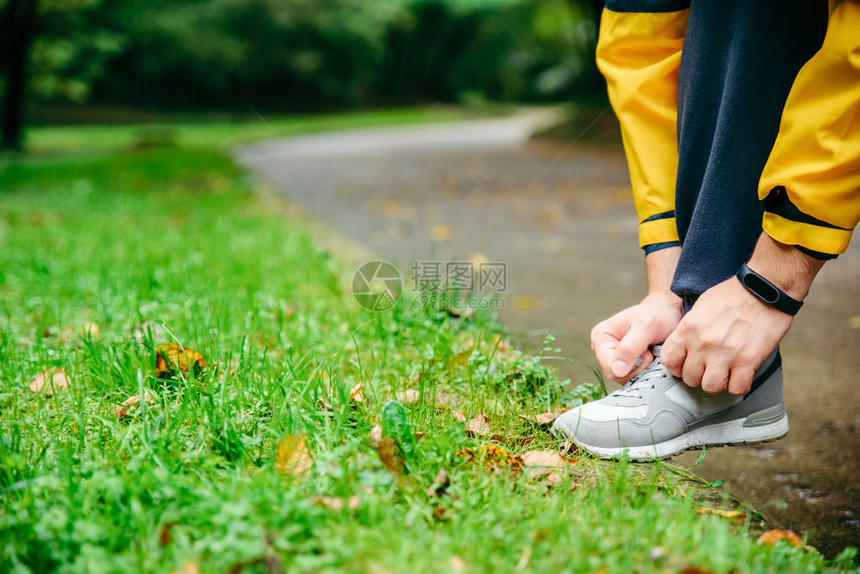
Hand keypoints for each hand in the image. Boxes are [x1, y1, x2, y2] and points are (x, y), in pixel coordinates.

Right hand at [591, 291, 682, 382]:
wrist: (666, 314)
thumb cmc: (655, 316)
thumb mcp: (645, 328)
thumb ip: (630, 348)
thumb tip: (616, 371)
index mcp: (600, 337)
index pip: (609, 367)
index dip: (630, 367)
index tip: (646, 353)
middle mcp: (602, 348)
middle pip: (616, 375)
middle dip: (637, 368)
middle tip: (649, 352)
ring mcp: (612, 356)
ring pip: (625, 378)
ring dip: (642, 369)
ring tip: (650, 353)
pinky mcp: (622, 363)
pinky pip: (632, 376)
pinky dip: (644, 370)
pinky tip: (650, 357)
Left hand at [661, 277, 791, 394]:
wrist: (763, 288)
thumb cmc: (732, 295)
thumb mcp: (699, 307)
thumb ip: (689, 329)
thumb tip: (683, 346)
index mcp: (688, 329)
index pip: (669, 361)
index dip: (677, 366)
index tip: (685, 365)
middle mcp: (702, 344)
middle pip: (689, 378)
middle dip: (698, 375)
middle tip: (708, 369)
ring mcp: (725, 354)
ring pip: (710, 387)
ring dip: (717, 383)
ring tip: (724, 373)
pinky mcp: (748, 361)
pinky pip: (737, 388)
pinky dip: (738, 385)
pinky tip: (740, 375)